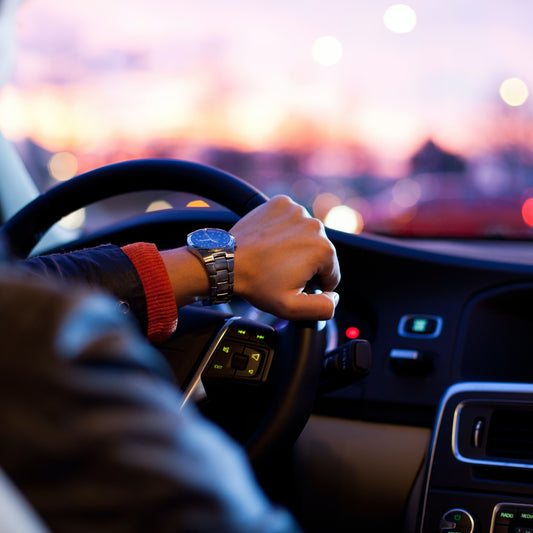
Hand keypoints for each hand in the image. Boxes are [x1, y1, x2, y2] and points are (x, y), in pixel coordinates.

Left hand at [161, 195, 339, 319]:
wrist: (227, 261)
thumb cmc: (257, 284)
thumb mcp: (292, 308)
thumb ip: (323, 307)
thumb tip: (335, 296)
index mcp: (323, 249)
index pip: (332, 273)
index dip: (314, 284)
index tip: (293, 283)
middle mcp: (315, 225)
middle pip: (320, 252)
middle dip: (306, 264)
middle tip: (281, 271)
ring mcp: (297, 210)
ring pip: (306, 235)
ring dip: (296, 245)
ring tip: (275, 256)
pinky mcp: (281, 203)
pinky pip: (292, 219)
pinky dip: (285, 229)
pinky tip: (271, 241)